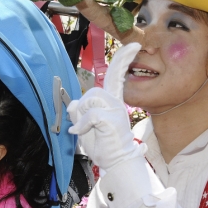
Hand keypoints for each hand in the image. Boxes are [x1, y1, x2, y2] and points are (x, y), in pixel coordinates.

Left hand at [68, 43, 143, 171]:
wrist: (115, 162)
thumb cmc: (102, 145)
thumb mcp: (85, 125)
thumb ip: (80, 111)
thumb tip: (72, 104)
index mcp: (113, 102)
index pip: (117, 75)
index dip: (124, 59)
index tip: (135, 45)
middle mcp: (117, 103)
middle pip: (93, 92)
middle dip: (82, 108)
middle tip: (81, 124)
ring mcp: (117, 111)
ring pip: (91, 100)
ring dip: (82, 116)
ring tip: (84, 129)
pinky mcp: (112, 119)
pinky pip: (91, 115)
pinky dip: (82, 125)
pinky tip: (80, 133)